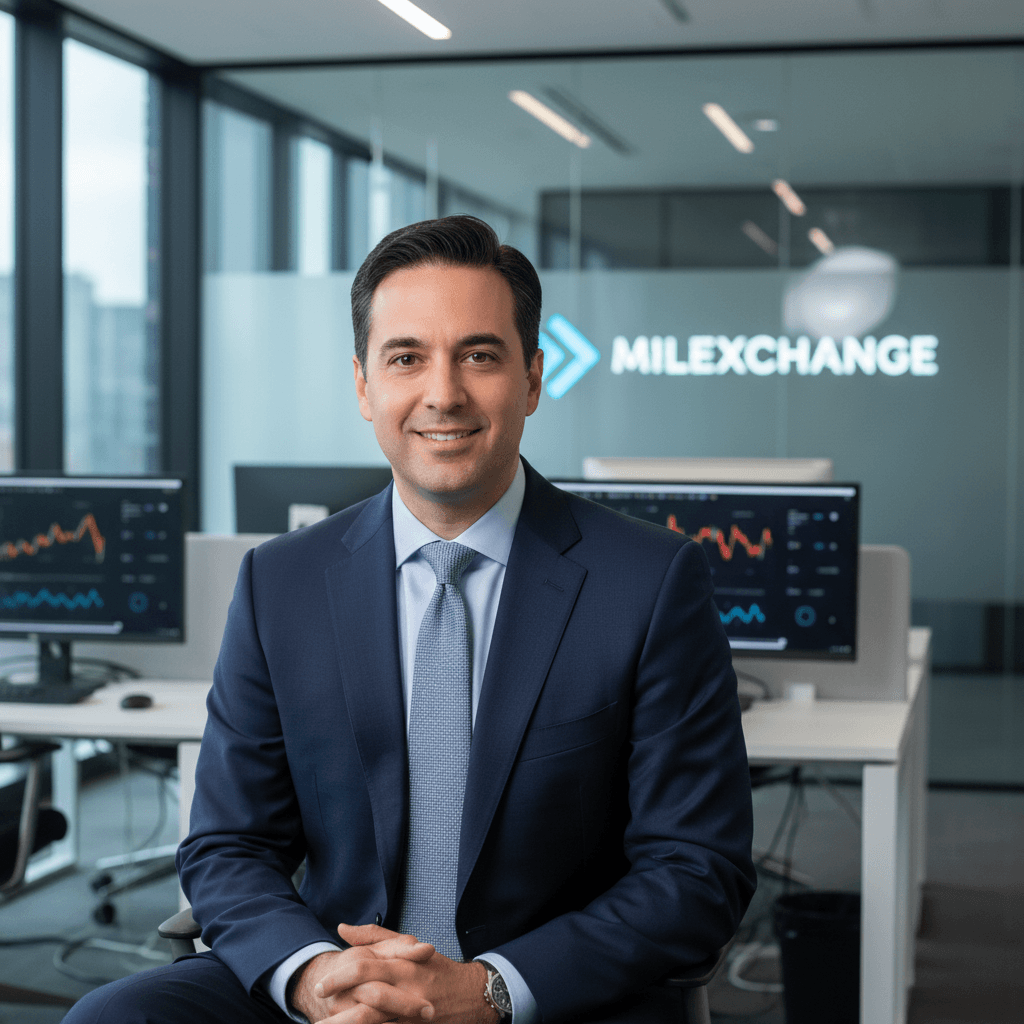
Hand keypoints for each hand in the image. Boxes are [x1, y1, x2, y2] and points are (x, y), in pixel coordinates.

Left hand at [313, 923, 496, 1023]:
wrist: (471, 994)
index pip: (364, 966)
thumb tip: (342, 928)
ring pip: (373, 1018)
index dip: (338, 976)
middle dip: (337, 1005)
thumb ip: (374, 936)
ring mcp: (411, 1010)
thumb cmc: (435, 968)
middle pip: (365, 994)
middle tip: (318, 1011)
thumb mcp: (407, 945)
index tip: (319, 985)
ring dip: (348, 1023)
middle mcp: (405, 985)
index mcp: (401, 962)